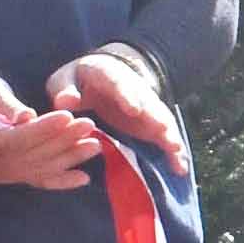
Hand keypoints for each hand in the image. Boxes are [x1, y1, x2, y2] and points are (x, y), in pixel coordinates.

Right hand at [0, 70, 105, 191]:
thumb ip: (2, 104)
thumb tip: (27, 117)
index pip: (15, 139)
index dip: (42, 129)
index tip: (67, 116)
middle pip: (31, 155)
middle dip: (63, 141)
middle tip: (89, 125)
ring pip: (37, 169)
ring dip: (68, 159)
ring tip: (96, 145)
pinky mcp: (8, 173)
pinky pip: (35, 181)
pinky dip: (60, 181)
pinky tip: (84, 179)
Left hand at [48, 42, 178, 150]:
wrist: (103, 74)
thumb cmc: (78, 80)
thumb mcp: (65, 78)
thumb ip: (64, 89)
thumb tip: (66, 103)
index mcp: (109, 75)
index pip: (120, 85)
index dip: (128, 96)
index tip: (133, 110)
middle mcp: (134, 89)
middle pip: (147, 103)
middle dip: (154, 116)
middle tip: (162, 129)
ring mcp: (146, 106)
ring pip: (160, 119)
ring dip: (168, 135)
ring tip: (175, 150)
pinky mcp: (151, 123)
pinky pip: (165, 137)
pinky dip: (173, 151)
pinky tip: (179, 168)